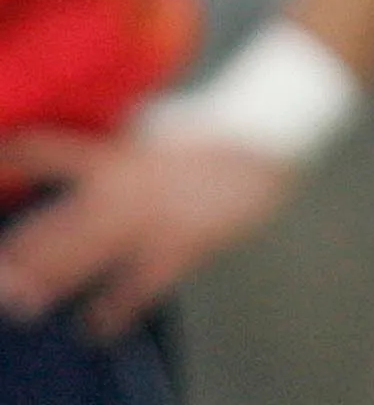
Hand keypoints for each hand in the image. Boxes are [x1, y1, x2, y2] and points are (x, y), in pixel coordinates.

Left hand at [0, 126, 293, 337]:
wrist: (269, 132)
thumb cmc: (220, 126)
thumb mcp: (163, 127)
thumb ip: (128, 143)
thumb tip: (105, 145)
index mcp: (118, 154)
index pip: (52, 154)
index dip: (18, 156)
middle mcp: (124, 188)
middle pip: (59, 224)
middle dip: (24, 252)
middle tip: (1, 274)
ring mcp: (151, 219)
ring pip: (88, 256)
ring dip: (53, 280)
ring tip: (24, 301)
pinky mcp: (182, 244)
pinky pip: (141, 285)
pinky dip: (118, 308)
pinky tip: (99, 324)